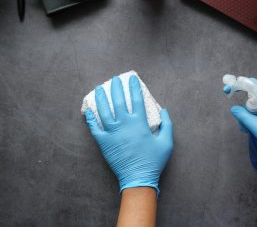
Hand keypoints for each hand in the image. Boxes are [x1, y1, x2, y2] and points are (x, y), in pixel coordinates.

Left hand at [85, 75, 172, 193]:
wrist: (138, 179)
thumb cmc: (153, 161)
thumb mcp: (166, 142)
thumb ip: (167, 124)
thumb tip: (164, 110)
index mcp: (139, 123)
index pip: (137, 99)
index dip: (134, 87)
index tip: (132, 78)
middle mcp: (125, 125)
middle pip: (119, 101)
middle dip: (116, 88)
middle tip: (114, 79)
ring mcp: (112, 133)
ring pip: (104, 111)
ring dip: (101, 98)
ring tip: (99, 88)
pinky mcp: (104, 143)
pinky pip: (95, 128)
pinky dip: (90, 119)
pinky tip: (88, 110)